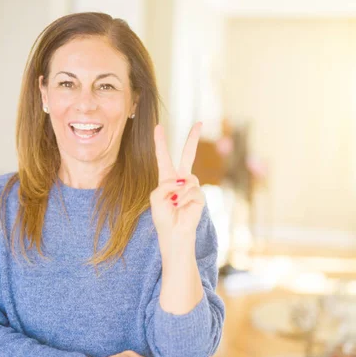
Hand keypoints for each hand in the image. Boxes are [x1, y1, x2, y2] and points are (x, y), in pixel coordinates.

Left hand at [150, 123, 205, 248]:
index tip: (158, 127)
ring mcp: (192, 186)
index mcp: (166, 178)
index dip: (160, 142)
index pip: (163, 157)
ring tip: (174, 205)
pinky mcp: (200, 195)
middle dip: (193, 138)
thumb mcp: (155, 197)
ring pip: (186, 179)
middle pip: (188, 155)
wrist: (174, 233)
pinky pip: (191, 190)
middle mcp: (181, 179)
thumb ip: (165, 185)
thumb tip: (183, 181)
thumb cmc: (163, 216)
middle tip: (200, 122)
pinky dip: (184, 199)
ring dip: (177, 193)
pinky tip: (182, 207)